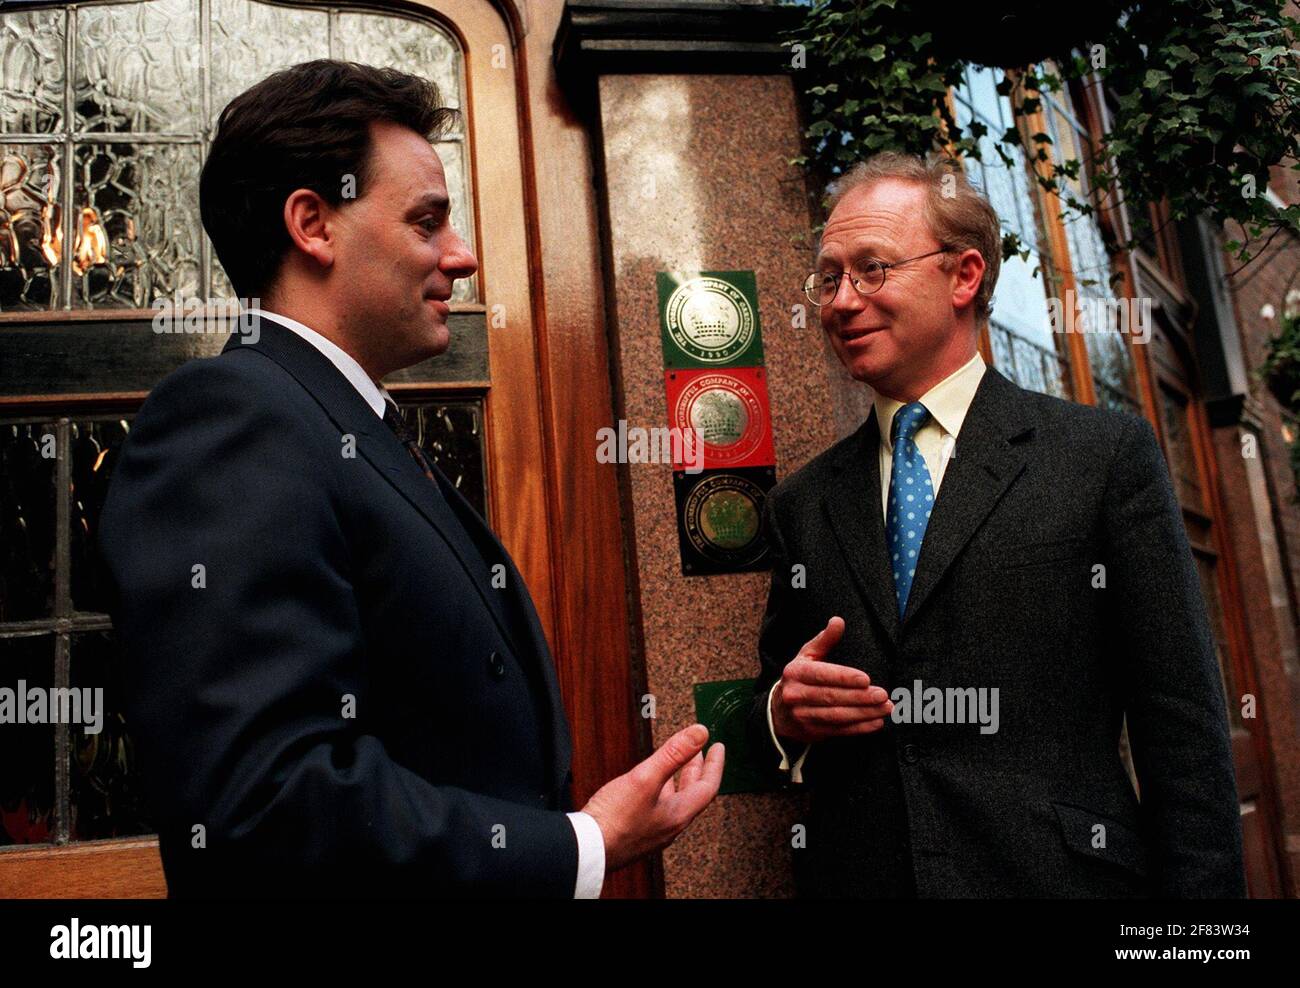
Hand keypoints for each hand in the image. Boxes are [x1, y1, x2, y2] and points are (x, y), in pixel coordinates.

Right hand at [580, 724, 723, 872]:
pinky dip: (661, 789)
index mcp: (678, 814)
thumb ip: (674, 754)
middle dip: (697, 769)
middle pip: (691, 794)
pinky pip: (658, 807)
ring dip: (679, 779)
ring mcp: (653, 831)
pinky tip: (648, 785)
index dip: (715, 764)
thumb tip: (700, 733)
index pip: (707, 787)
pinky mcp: (636, 833)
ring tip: (677, 764)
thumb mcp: (646, 778)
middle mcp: (669, 825)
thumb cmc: (614, 821)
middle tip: (700, 752)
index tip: (718, 747)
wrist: (586, 851)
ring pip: (674, 801)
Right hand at [771, 616, 892, 743]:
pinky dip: (860, 728)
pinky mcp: (811, 732)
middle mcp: (796, 695)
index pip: (822, 675)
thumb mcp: (807, 656)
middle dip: (860, 697)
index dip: (844, 678)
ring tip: (886, 708)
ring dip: (864, 713)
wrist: (778, 712)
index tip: (866, 679)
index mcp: (796, 673)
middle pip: (832, 697)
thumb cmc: (799, 678)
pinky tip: (877, 722)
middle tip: (883, 695)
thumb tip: (838, 621)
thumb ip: (825, 640)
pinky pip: (839, 730)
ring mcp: (802, 716)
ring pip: (838, 716)